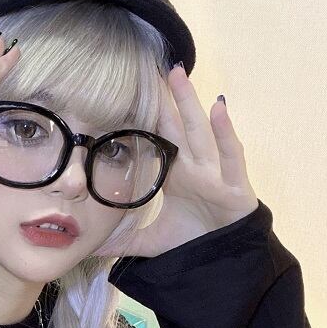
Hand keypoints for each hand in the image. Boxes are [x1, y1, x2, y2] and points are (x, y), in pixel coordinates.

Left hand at [103, 65, 258, 257]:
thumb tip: (92, 249)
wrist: (223, 261)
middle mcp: (195, 167)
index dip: (150, 114)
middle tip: (157, 66)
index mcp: (176, 174)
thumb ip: (122, 242)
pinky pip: (230, 155)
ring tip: (180, 75)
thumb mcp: (150, 241)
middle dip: (168, 97)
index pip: (160, 137)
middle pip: (178, 126)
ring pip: (200, 132)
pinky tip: (219, 108)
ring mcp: (215, 172)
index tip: (137, 87)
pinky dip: (225, 132)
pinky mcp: (235, 184)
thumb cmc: (193, 241)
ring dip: (190, 103)